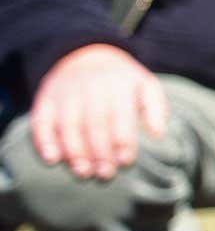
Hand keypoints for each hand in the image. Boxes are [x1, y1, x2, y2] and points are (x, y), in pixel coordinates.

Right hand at [30, 44, 168, 179]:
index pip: (120, 114)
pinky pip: (41, 121)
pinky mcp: (45, 99)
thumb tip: (158, 134)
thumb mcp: (145, 85)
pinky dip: (44, 141)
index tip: (125, 161)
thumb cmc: (122, 82)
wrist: (86, 55)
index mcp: (118, 84)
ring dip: (74, 151)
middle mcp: (90, 86)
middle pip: (93, 122)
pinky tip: (52, 159)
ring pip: (67, 124)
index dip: (122, 139)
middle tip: (106, 174)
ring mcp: (65, 92)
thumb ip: (155, 108)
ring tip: (83, 172)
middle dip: (99, 151)